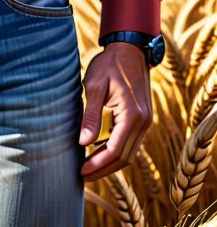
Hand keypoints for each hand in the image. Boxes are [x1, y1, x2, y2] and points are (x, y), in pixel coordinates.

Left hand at [78, 42, 151, 181]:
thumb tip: (83, 143)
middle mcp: (143, 121)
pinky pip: (131, 144)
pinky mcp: (142, 119)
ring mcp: (146, 121)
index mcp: (132, 114)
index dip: (98, 164)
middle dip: (103, 170)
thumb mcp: (93, 87)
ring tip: (89, 170)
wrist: (129, 50)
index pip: (115, 149)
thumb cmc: (108, 65)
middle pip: (125, 157)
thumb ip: (90, 116)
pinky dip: (115, 153)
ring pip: (129, 154)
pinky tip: (98, 155)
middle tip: (83, 176)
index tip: (81, 171)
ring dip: (109, 164)